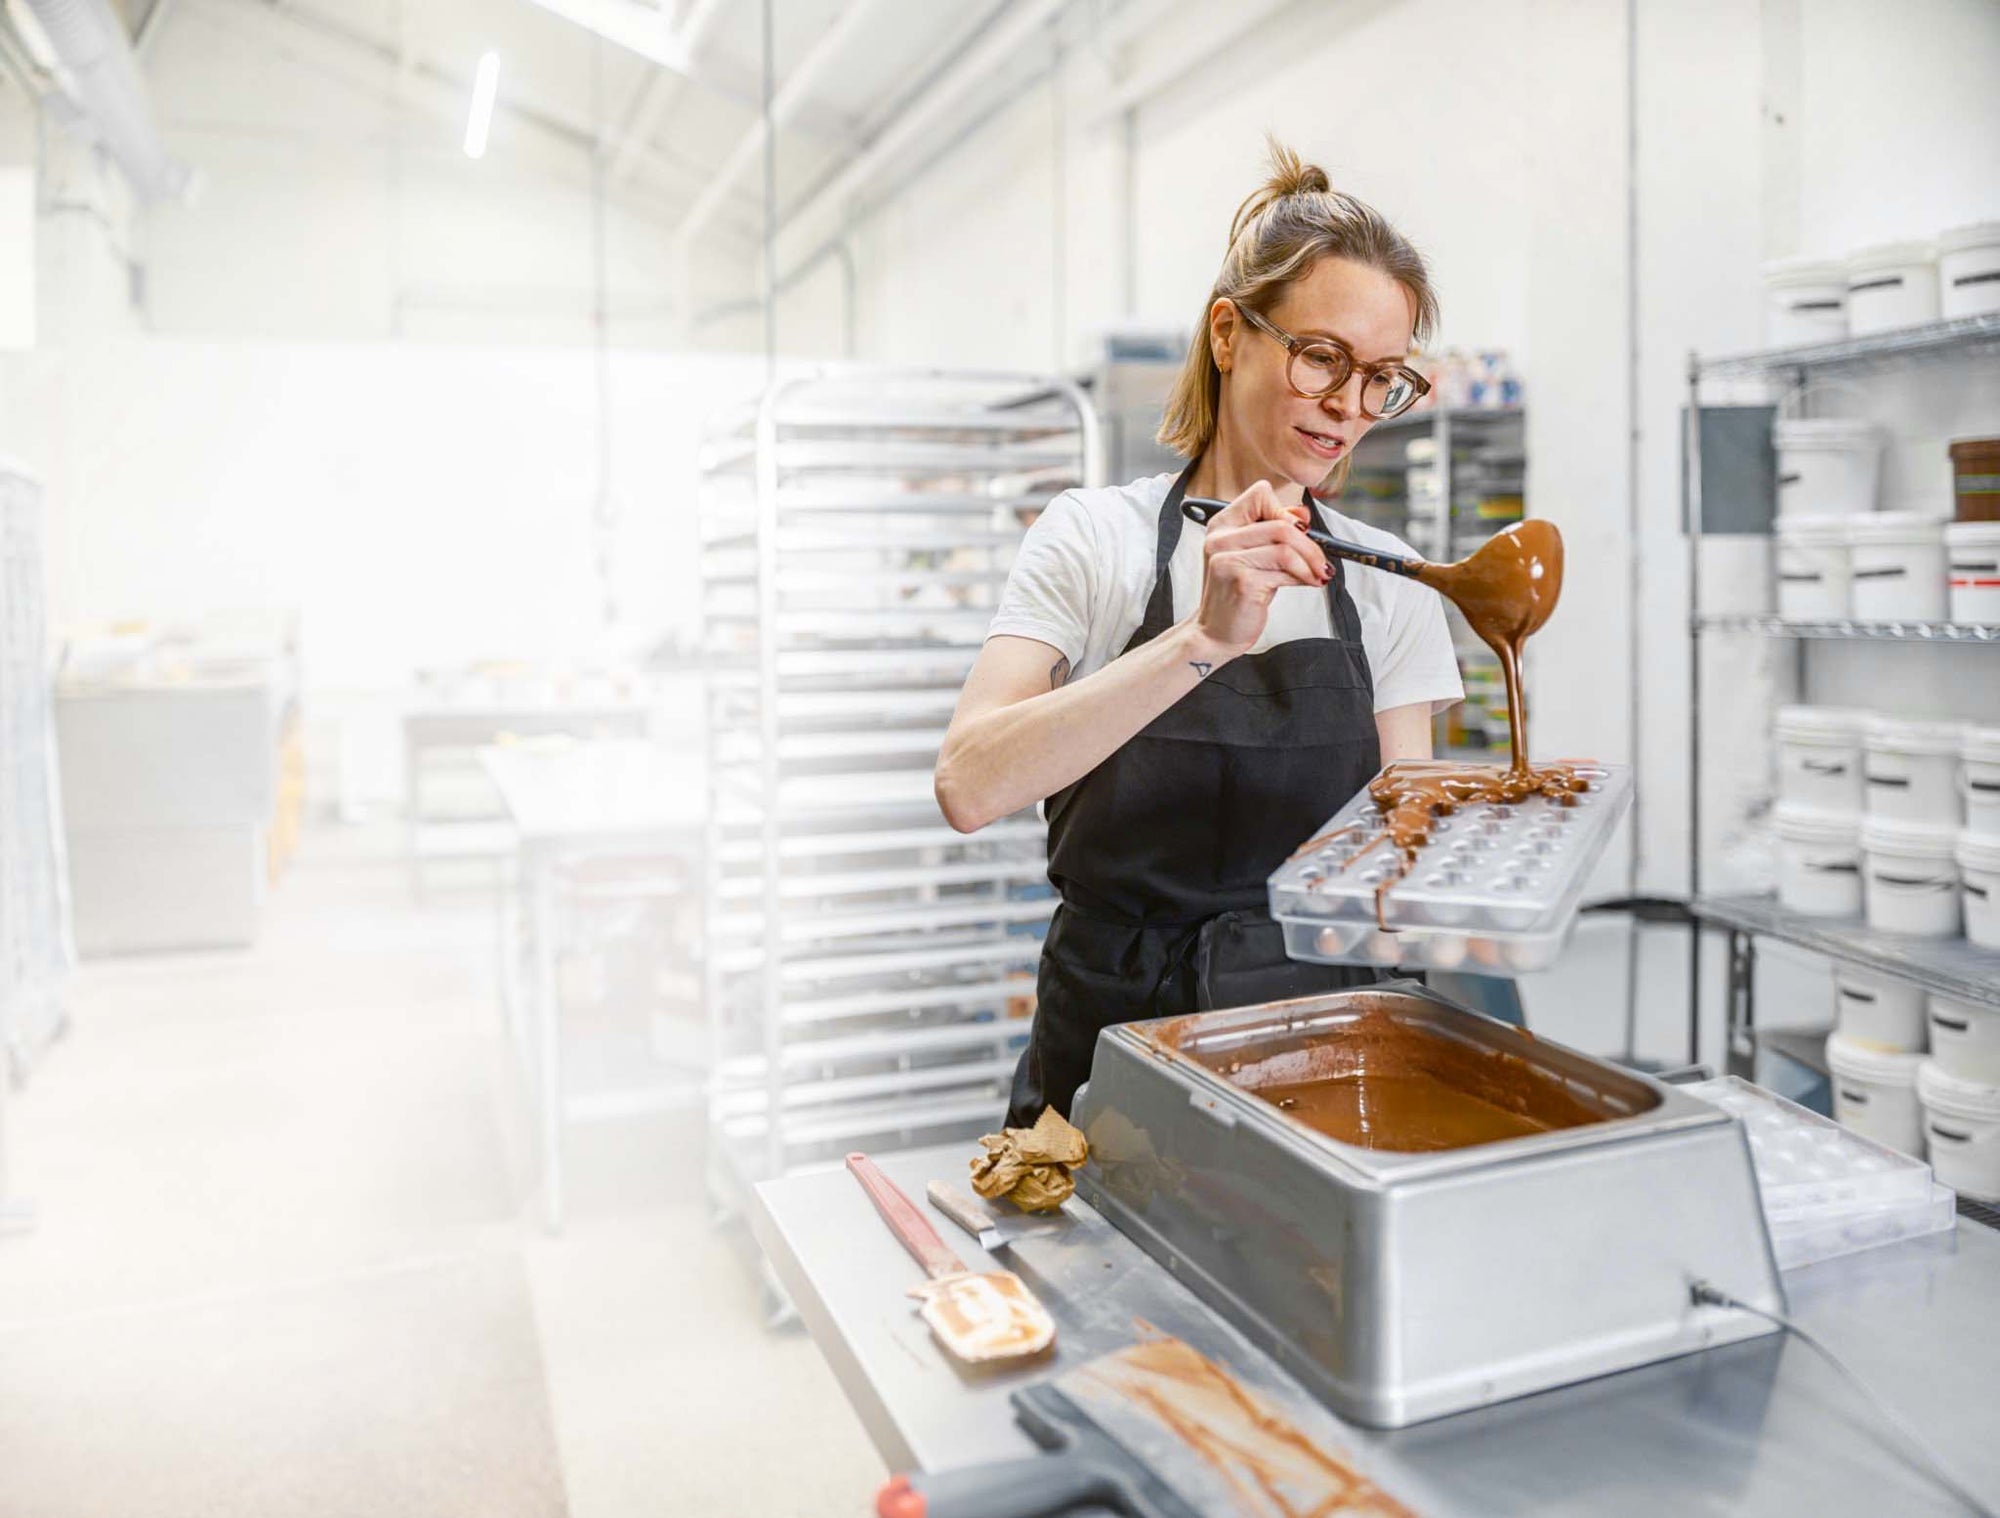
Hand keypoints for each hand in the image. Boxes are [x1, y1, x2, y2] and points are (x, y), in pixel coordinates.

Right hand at [1188, 481, 1330, 657]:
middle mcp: (1220, 539)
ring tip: (1317, 575)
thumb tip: (1302, 514)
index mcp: (1222, 525)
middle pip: (1281, 525)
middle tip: (1320, 562)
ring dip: (1310, 562)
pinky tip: (1306, 583)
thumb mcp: (1254, 555)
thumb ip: (1274, 531)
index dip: (1285, 512)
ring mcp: (1229, 560)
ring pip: (1286, 547)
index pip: (1260, 494)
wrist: (1216, 632)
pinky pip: (1285, 572)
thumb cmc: (1237, 593)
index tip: (1299, 532)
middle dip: (1310, 545)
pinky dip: (1303, 577)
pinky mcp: (1242, 582)